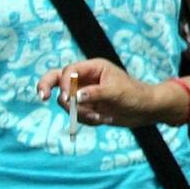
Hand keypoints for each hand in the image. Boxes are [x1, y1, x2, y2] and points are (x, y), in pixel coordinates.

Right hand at [36, 59, 182, 128]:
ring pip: (66, 102)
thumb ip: (95, 93)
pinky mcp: (87, 107)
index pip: (69, 71)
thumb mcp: (116, 92)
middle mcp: (85, 79)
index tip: (67, 98)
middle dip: (46, 86)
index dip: (64, 83)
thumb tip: (74, 97)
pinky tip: (104, 119)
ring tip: (100, 117)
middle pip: (56, 79)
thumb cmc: (135, 95)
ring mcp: (84, 93)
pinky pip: (76, 115)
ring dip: (80, 113)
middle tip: (42, 97)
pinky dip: (87, 120)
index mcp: (93, 68)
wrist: (146, 110)